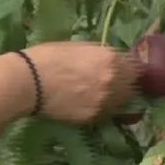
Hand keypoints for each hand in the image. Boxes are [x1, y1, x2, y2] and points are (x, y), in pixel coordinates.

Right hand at [22, 42, 142, 123]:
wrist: (28, 82)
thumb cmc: (49, 57)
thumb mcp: (80, 46)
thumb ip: (101, 54)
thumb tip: (112, 60)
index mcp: (111, 59)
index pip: (136, 67)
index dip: (130, 68)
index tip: (126, 69)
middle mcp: (114, 81)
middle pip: (132, 86)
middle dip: (126, 83)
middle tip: (116, 83)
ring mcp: (105, 102)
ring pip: (122, 102)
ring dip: (117, 98)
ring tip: (103, 95)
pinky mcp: (93, 118)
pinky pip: (107, 113)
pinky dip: (104, 109)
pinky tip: (92, 104)